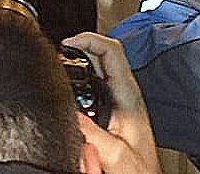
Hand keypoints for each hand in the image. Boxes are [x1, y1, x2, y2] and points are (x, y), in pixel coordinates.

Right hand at [62, 32, 159, 173]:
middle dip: (81, 47)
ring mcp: (120, 99)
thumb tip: (67, 112)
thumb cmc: (139, 171)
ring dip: (81, 60)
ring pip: (100, 67)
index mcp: (128, 95)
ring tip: (63, 60)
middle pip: (104, 54)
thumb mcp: (114, 154)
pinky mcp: (114, 109)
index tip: (68, 42)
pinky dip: (81, 77)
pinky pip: (96, 83)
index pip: (112, 50)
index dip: (89, 39)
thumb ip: (91, 133)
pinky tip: (70, 84)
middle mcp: (125, 93)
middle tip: (61, 49)